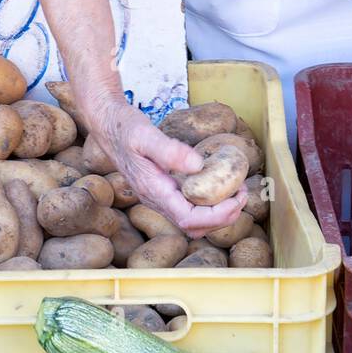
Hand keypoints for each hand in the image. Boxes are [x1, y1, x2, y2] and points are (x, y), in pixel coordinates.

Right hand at [88, 96, 247, 236]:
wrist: (108, 125)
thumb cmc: (125, 128)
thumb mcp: (145, 134)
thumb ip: (170, 151)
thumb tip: (199, 165)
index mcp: (153, 191)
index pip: (189, 219)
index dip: (217, 215)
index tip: (237, 198)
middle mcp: (156, 200)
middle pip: (194, 227)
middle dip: (223, 217)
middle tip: (243, 194)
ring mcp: (159, 198)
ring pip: (193, 222)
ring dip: (218, 213)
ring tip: (236, 190)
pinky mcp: (163, 191)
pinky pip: (189, 208)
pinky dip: (209, 204)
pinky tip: (219, 184)